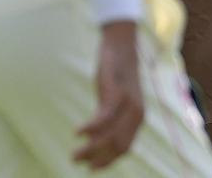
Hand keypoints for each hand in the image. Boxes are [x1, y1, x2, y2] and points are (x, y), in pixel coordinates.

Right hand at [74, 22, 143, 169]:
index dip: (107, 161)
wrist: (122, 46)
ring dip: (90, 148)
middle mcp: (136, 113)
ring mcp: (128, 102)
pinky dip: (90, 128)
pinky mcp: (116, 91)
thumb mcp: (115, 101)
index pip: (124, 148)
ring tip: (74, 153)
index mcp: (138, 118)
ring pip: (109, 135)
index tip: (90, 169)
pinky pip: (104, 116)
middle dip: (96, 158)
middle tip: (75, 161)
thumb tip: (95, 141)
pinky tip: (77, 132)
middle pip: (117, 146)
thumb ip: (111, 120)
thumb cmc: (117, 76)